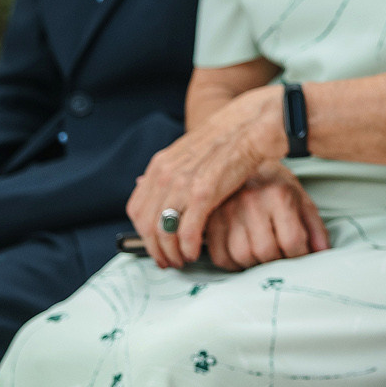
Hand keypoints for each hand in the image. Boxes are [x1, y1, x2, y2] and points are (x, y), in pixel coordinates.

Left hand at [128, 84, 284, 266]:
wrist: (248, 125)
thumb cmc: (225, 140)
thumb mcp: (188, 153)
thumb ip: (172, 173)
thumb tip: (157, 192)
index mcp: (160, 167)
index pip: (136, 210)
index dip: (143, 234)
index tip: (154, 246)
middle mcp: (165, 175)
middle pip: (146, 225)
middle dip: (155, 250)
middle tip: (167, 261)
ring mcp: (183, 184)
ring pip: (163, 232)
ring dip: (170, 253)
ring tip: (181, 261)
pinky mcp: (204, 192)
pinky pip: (187, 230)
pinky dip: (187, 248)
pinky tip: (194, 253)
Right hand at [200, 164, 329, 271]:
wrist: (246, 167)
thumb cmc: (277, 189)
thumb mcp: (301, 202)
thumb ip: (315, 228)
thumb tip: (323, 253)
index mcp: (278, 195)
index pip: (292, 241)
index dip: (299, 256)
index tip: (299, 256)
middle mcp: (251, 202)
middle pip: (266, 252)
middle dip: (277, 262)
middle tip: (281, 257)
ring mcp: (227, 211)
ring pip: (242, 256)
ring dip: (255, 264)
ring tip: (263, 255)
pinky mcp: (211, 220)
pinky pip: (219, 256)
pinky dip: (233, 264)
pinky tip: (244, 256)